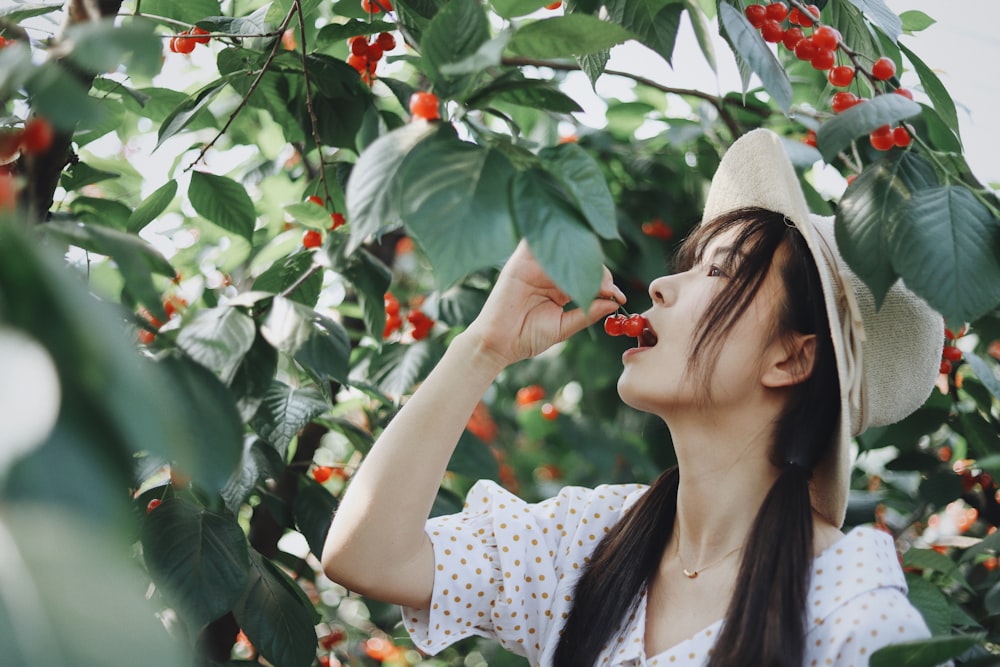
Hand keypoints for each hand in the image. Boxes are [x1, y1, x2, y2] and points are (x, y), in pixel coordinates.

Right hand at [463, 240, 625, 368]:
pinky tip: (571, 249)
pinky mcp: (520, 262)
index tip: (619, 297)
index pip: (587, 273)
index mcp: (560, 286)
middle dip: (598, 270)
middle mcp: (549, 272)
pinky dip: (553, 238)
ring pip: (563, 247)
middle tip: (609, 288)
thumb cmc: (527, 337)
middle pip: (579, 257)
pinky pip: (537, 242)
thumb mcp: (564, 326)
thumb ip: (587, 313)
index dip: (605, 282)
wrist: (499, 345)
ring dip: (581, 256)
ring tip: (595, 275)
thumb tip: (615, 303)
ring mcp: (534, 265)